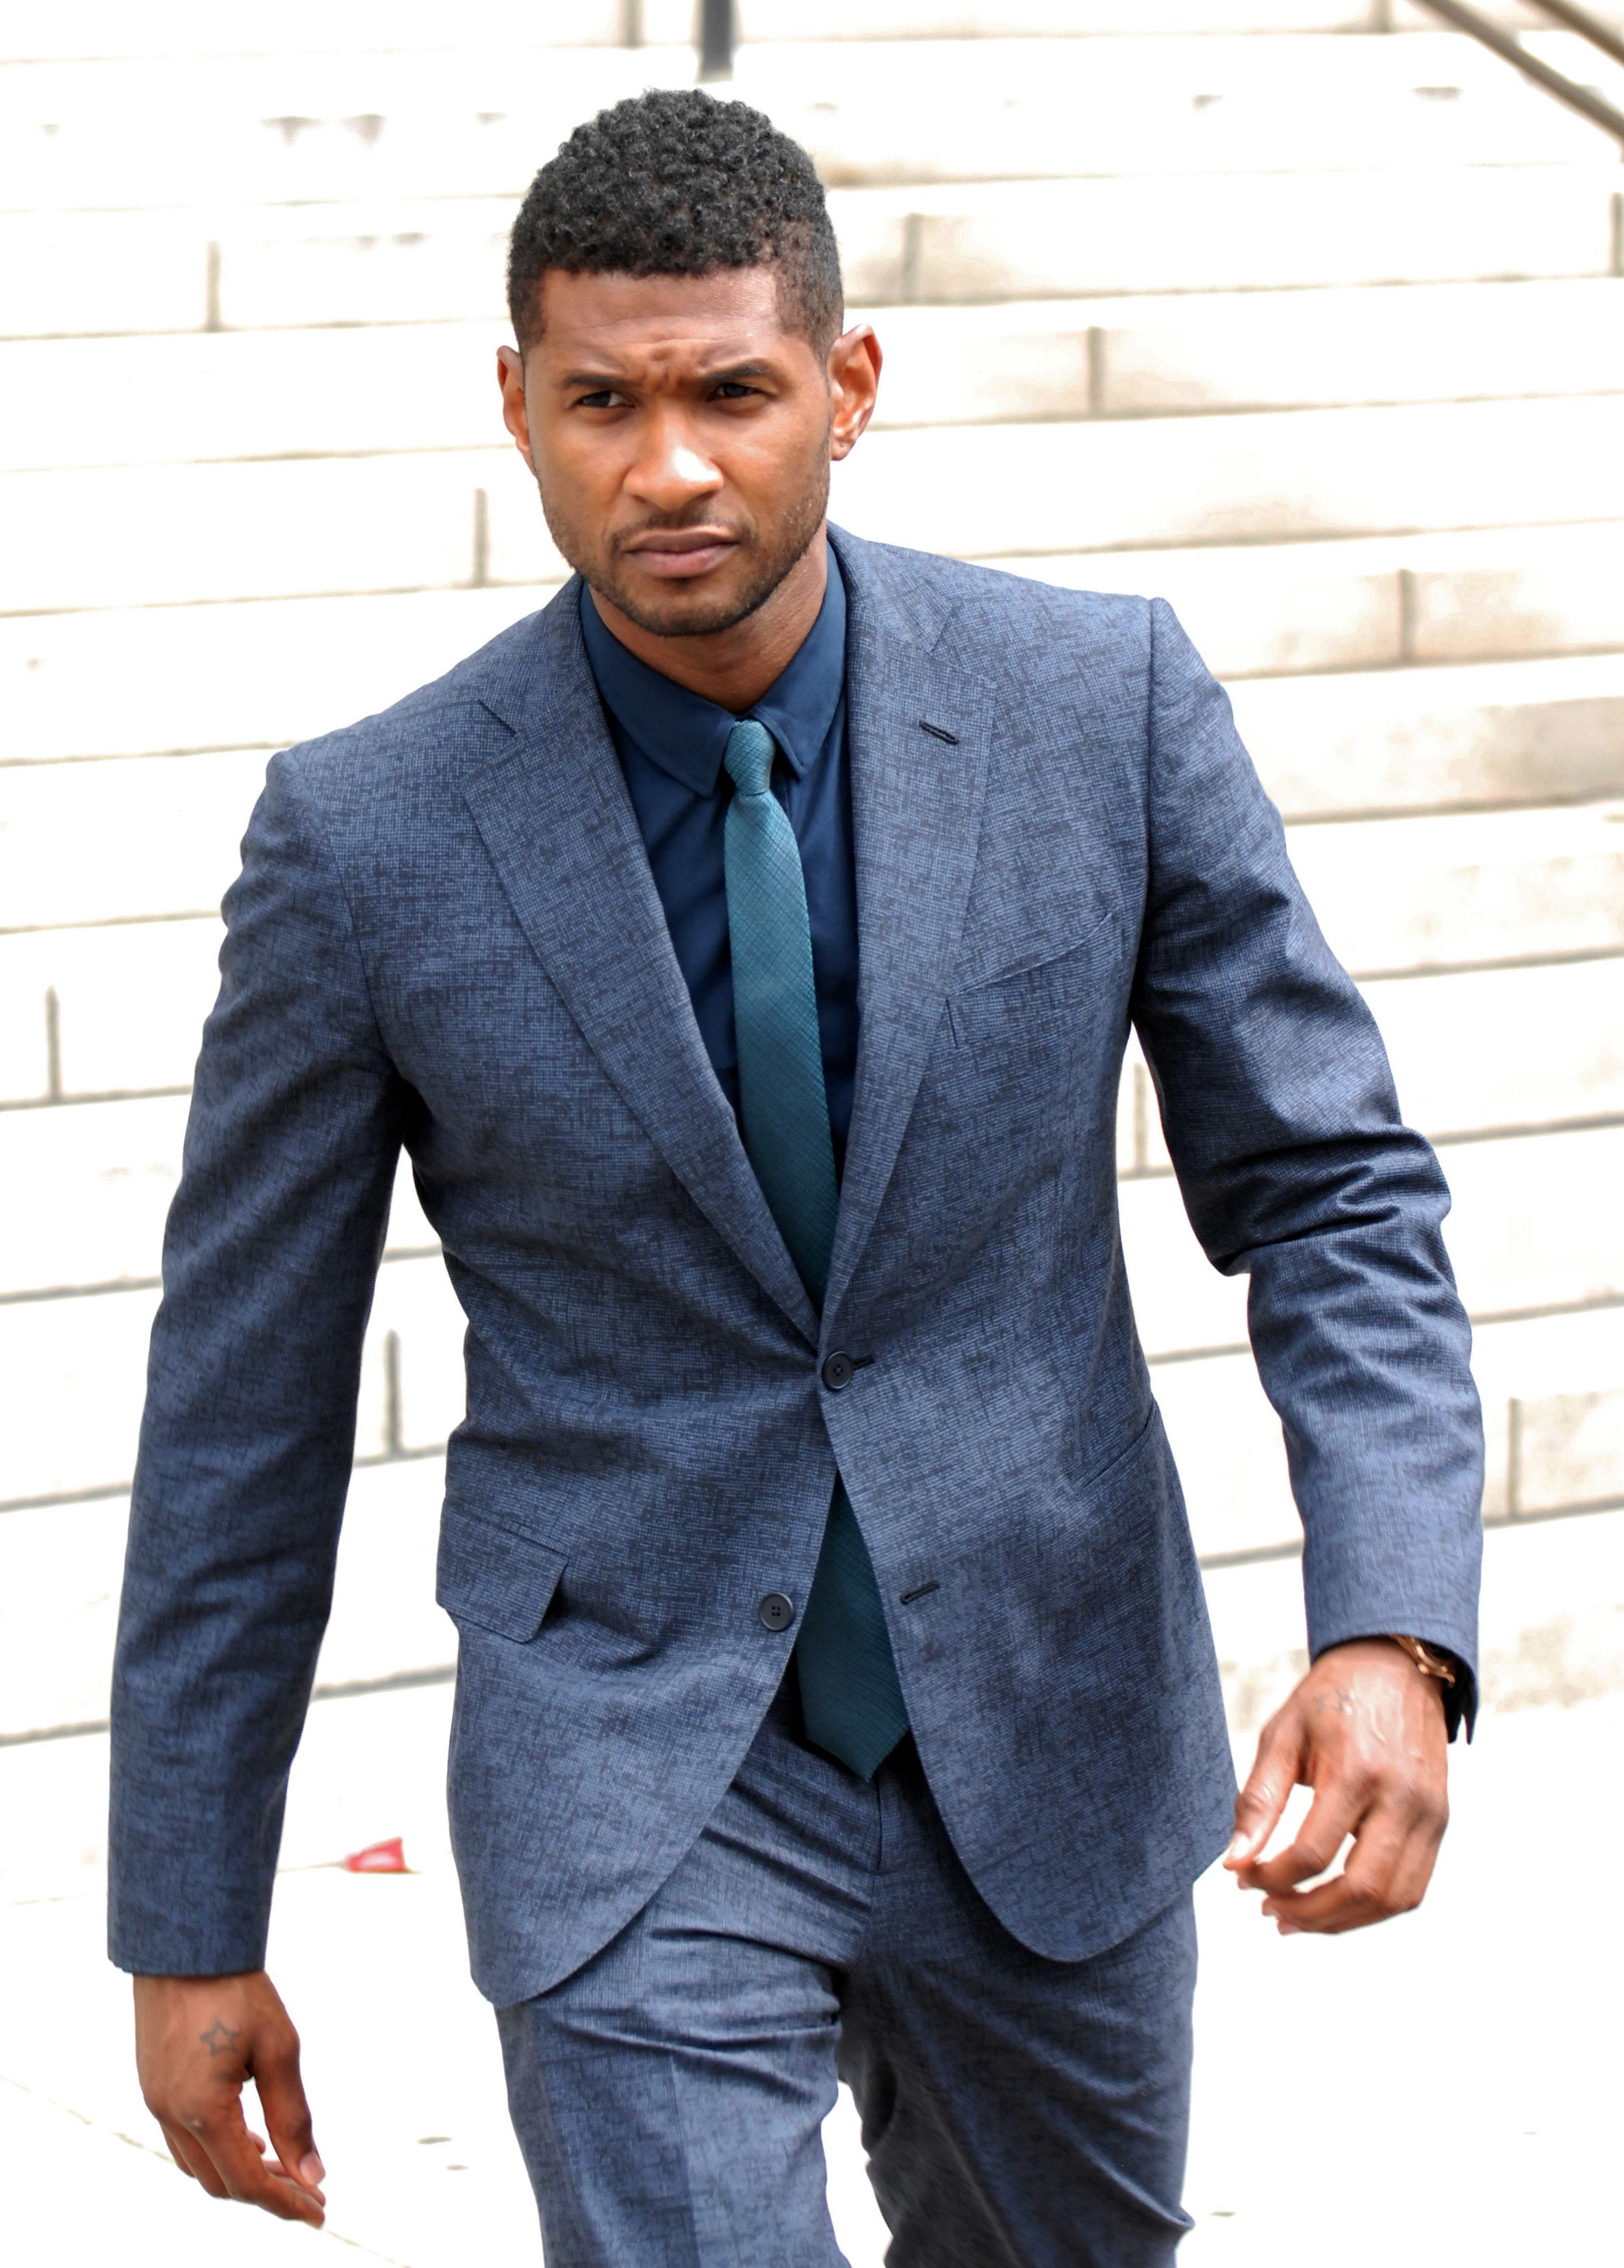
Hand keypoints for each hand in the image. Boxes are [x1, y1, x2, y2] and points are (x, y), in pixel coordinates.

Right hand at [133, 1970, 325, 2224]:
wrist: (184, 1942)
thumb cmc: (236, 1989)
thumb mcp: (279, 2049)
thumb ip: (293, 2116)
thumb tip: (313, 2174)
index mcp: (202, 2110)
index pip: (247, 2181)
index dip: (285, 2202)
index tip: (319, 2211)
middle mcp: (171, 2114)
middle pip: (220, 2182)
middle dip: (267, 2193)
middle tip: (310, 2191)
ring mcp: (156, 2100)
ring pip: (198, 2164)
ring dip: (240, 2173)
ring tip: (283, 2169)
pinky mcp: (153, 2084)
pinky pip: (184, 2139)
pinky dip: (218, 2149)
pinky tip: (247, 2137)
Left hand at [1224, 1637, 1448, 1934]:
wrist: (1395, 1667)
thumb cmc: (1331, 1699)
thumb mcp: (1283, 1734)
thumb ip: (1258, 1800)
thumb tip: (1234, 1862)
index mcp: (1357, 1770)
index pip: (1313, 1852)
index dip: (1271, 1878)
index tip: (1242, 1879)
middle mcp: (1402, 1797)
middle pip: (1361, 1889)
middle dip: (1308, 1914)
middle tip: (1269, 1913)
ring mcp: (1430, 1813)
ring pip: (1394, 1900)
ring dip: (1342, 1921)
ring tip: (1298, 1917)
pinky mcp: (1440, 1822)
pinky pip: (1413, 1886)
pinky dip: (1373, 1908)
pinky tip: (1336, 1903)